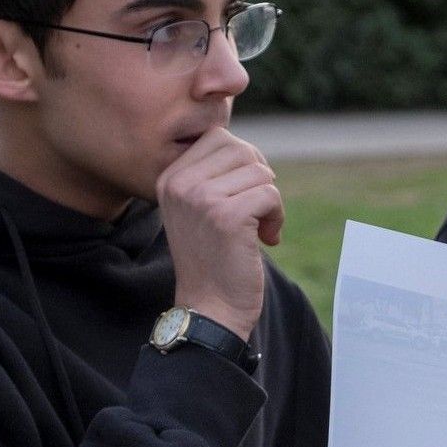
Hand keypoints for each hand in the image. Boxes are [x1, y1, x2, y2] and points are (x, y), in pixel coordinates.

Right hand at [156, 128, 283, 337]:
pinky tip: (267, 239)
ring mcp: (201, 198)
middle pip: (241, 149)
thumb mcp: (198, 209)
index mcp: (169, 178)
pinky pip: (270, 194)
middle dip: (259, 177)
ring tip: (258, 228)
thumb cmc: (213, 258)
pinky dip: (277, 216)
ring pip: (260, 172)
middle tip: (257, 209)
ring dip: (270, 201)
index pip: (218, 137)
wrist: (209, 309)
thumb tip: (248, 149)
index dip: (244, 162)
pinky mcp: (226, 216)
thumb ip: (213, 174)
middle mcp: (180, 184)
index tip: (244, 194)